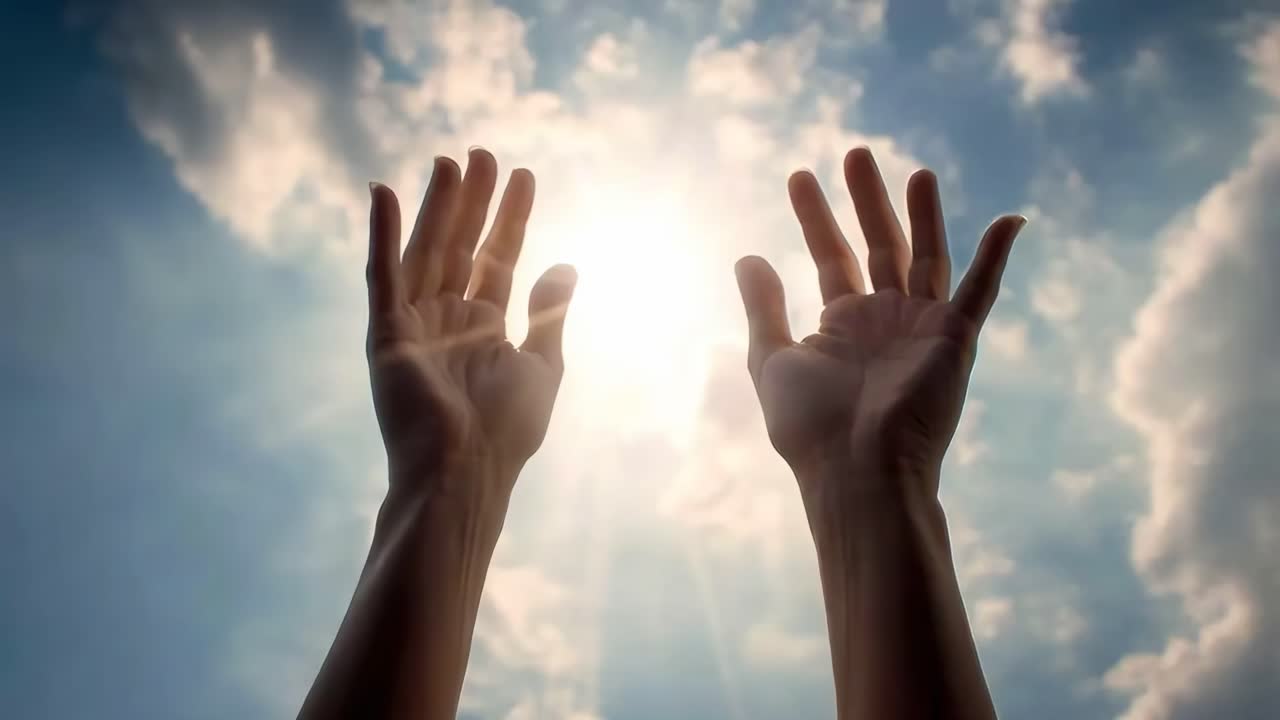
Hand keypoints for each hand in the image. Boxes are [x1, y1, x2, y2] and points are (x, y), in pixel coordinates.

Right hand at [365, 149, 575, 508]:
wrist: (466, 472)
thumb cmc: (507, 431)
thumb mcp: (543, 366)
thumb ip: (549, 313)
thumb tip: (566, 264)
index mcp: (484, 328)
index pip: (499, 258)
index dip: (511, 217)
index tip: (523, 175)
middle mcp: (447, 320)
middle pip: (461, 246)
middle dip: (473, 201)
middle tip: (483, 152)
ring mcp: (414, 325)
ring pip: (427, 251)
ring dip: (436, 206)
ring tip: (450, 160)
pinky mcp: (386, 335)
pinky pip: (383, 274)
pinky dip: (382, 233)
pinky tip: (384, 192)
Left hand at [735, 147, 1023, 509]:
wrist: (857, 469)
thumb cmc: (809, 427)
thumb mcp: (771, 360)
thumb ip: (762, 308)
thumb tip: (747, 255)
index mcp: (842, 326)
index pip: (830, 257)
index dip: (814, 217)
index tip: (798, 176)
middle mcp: (884, 321)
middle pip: (878, 245)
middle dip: (865, 200)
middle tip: (854, 153)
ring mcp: (921, 328)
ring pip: (925, 255)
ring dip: (922, 212)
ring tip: (914, 170)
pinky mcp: (955, 340)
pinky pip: (980, 290)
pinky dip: (996, 255)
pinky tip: (1011, 220)